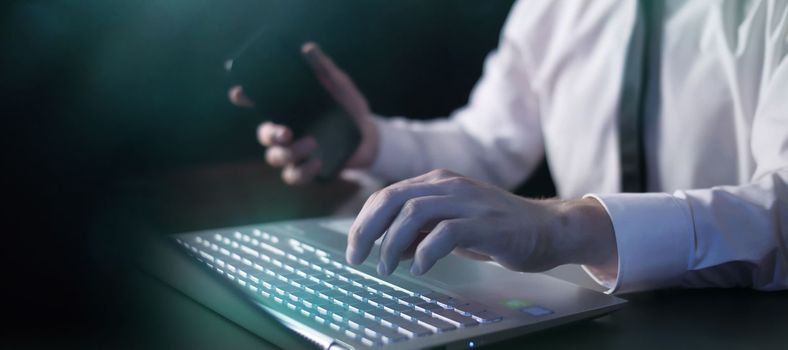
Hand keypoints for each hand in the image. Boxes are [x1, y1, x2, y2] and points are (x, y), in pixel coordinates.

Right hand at [228, 42, 378, 184]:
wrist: (369, 135)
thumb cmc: (348, 107)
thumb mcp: (340, 85)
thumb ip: (325, 69)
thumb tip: (308, 48)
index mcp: (287, 108)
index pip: (257, 103)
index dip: (243, 98)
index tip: (239, 93)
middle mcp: (285, 131)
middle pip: (264, 135)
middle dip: (270, 135)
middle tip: (286, 132)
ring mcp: (294, 152)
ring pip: (276, 158)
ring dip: (289, 154)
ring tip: (312, 143)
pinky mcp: (307, 169)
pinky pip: (294, 176)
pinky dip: (303, 171)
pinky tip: (317, 161)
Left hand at [346, 169, 617, 275]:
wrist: (547, 228)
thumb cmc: (497, 228)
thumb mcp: (451, 224)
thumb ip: (421, 231)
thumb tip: (389, 248)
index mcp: (437, 182)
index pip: (386, 195)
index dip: (364, 222)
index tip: (354, 248)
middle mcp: (448, 185)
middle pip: (392, 199)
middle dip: (367, 230)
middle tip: (357, 258)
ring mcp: (468, 201)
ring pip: (414, 213)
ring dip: (392, 244)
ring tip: (387, 268)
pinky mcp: (485, 223)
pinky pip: (445, 233)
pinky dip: (426, 252)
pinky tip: (420, 267)